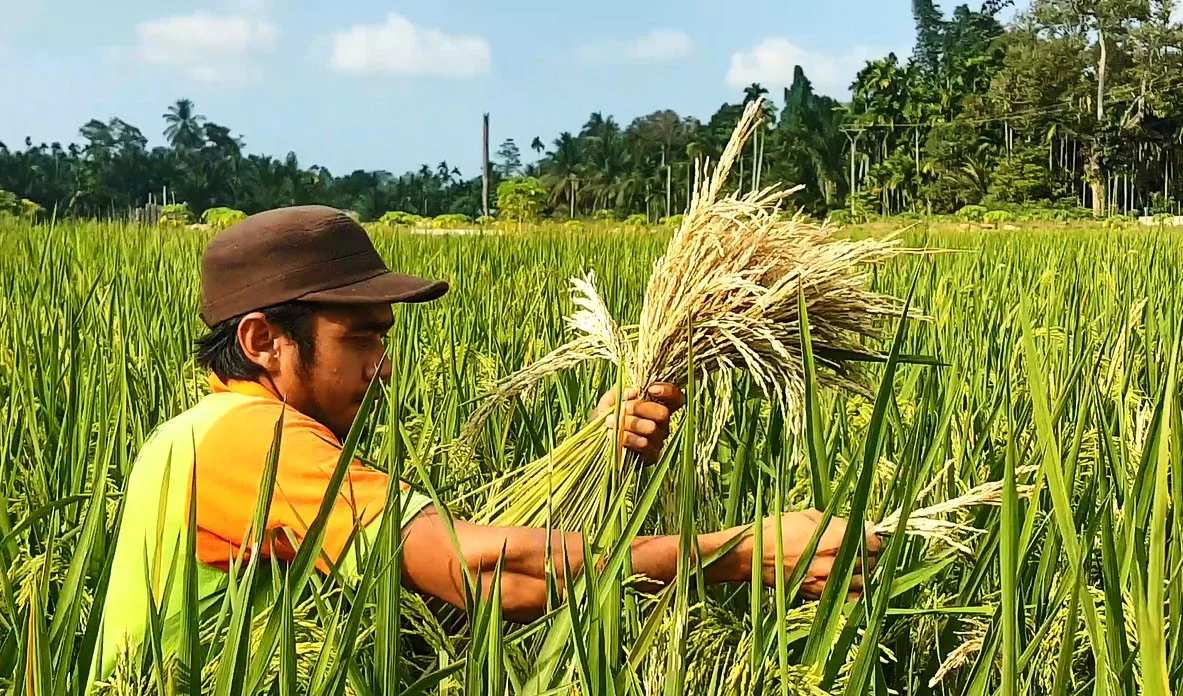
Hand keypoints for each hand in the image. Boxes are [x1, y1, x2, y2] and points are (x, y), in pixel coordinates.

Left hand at [591, 383, 684, 463]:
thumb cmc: (608, 414)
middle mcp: (662, 423)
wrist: (595, 437)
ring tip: (610, 420)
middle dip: (640, 408)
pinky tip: (612, 434)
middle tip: (623, 407)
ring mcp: (658, 440)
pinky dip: (627, 437)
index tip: (650, 389)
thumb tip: (633, 391)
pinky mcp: (651, 456)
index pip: (675, 398)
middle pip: (663, 414)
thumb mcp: (611, 397)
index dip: (668, 392)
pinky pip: (644, 445)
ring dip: (629, 423)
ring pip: (652, 429)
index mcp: (658, 405)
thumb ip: (622, 390)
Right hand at [737, 510, 880, 600]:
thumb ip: (836, 522)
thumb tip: (861, 525)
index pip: (873, 541)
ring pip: (863, 582)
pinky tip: (849, 584)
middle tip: (863, 550)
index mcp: (836, 537)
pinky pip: (848, 598)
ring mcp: (828, 581)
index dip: (873, 538)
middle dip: (870, 555)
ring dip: (864, 574)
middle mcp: (836, 561)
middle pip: (871, 562)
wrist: (751, 556)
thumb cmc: (777, 530)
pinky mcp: (818, 595)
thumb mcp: (807, 517)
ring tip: (858, 567)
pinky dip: (854, 592)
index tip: (869, 536)